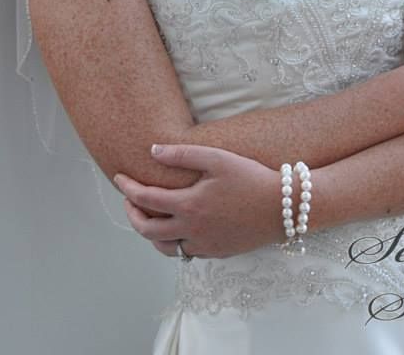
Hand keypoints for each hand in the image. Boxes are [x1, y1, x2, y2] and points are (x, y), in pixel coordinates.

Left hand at [114, 144, 279, 259]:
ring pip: (164, 247)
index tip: (120, 177)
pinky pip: (185, 252)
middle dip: (131, 214)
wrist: (283, 207)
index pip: (146, 199)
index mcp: (189, 206)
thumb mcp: (217, 158)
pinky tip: (176, 226)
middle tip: (128, 200)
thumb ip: (182, 154)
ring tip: (148, 215)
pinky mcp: (217, 253)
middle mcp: (192, 230)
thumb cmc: (251, 177)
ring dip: (150, 232)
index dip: (128, 188)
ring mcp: (205, 245)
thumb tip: (152, 151)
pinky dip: (172, 241)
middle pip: (147, 230)